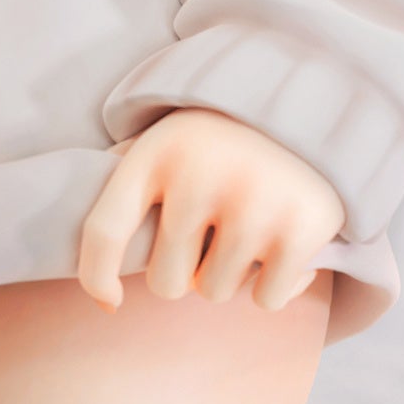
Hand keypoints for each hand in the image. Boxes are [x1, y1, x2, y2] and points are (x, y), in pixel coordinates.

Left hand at [76, 107, 344, 314]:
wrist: (307, 103)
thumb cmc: (220, 142)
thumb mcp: (167, 143)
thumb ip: (128, 192)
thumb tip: (102, 295)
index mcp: (156, 151)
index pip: (104, 230)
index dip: (96, 276)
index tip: (110, 301)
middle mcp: (199, 174)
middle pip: (166, 282)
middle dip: (185, 271)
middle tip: (209, 233)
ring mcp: (252, 201)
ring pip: (216, 292)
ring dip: (229, 273)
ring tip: (248, 223)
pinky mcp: (300, 228)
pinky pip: (267, 300)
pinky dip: (275, 283)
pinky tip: (282, 239)